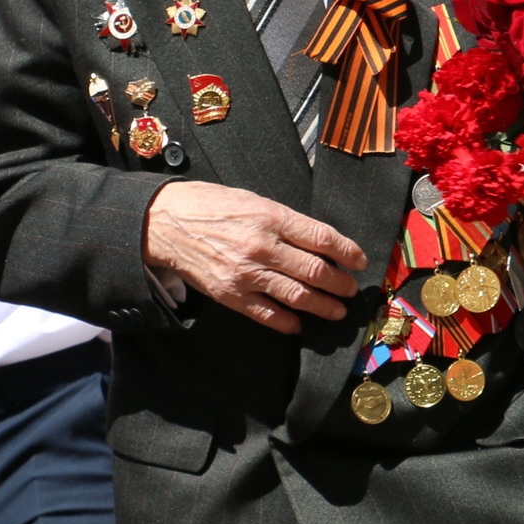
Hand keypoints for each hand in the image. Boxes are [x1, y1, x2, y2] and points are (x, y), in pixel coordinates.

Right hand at [144, 181, 366, 332]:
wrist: (164, 223)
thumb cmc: (209, 205)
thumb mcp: (252, 200)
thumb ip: (284, 220)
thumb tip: (317, 240)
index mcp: (271, 217)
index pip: (322, 238)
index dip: (347, 252)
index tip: (359, 260)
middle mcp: (262, 246)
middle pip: (315, 270)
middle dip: (340, 283)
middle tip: (351, 289)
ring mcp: (246, 273)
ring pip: (297, 296)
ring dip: (323, 306)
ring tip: (336, 310)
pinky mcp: (230, 294)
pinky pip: (267, 314)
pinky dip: (287, 322)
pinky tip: (299, 324)